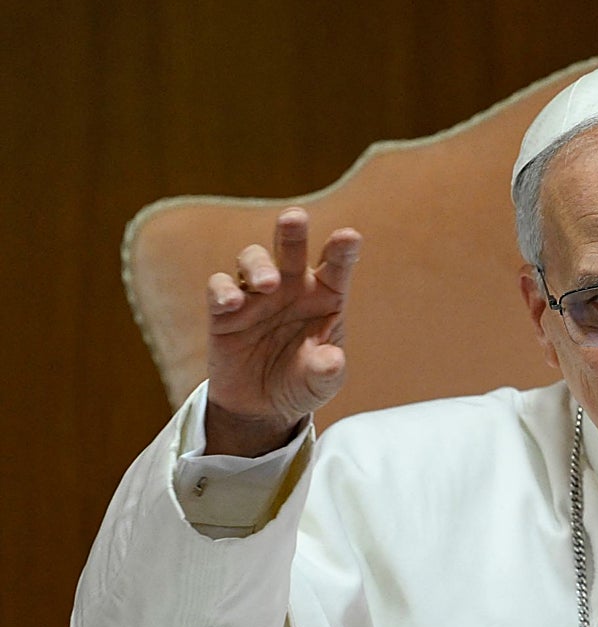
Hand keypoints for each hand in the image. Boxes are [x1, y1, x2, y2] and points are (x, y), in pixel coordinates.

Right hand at [204, 207, 360, 455]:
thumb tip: (331, 360)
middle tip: (294, 218)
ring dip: (258, 265)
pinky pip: (220, 288)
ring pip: (253, 259)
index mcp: (325, 296)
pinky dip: (223, 290)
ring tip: (268, 284)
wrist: (262, 408)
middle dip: (292, 231)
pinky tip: (232, 302)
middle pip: (291, 248)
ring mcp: (256, 294)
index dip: (343, 249)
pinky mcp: (224, 311)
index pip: (337, 265)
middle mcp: (292, 286)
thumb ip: (327, 370)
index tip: (349, 237)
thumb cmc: (302, 382)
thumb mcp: (321, 383)